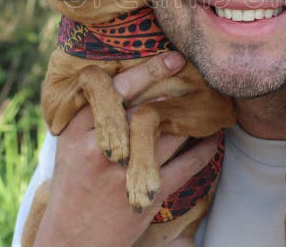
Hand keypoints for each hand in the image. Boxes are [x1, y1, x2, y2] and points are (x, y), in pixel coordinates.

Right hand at [33, 52, 217, 246]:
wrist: (72, 240)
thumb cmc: (75, 186)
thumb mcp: (72, 147)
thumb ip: (96, 117)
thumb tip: (136, 81)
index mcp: (76, 130)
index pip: (112, 89)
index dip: (145, 71)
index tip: (171, 58)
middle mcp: (98, 148)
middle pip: (144, 107)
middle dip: (175, 88)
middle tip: (197, 72)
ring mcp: (123, 173)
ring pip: (169, 133)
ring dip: (193, 118)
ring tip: (209, 104)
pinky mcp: (146, 196)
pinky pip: (185, 166)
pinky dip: (203, 150)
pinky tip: (213, 139)